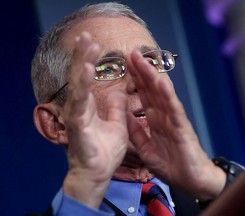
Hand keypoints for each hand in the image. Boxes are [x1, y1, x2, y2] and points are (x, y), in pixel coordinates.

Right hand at [62, 32, 128, 206]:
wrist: (97, 174)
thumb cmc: (104, 151)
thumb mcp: (118, 125)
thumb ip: (117, 107)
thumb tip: (119, 92)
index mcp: (89, 108)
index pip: (89, 80)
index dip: (91, 62)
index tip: (94, 44)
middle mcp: (80, 109)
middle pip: (81, 77)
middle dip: (84, 56)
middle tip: (86, 36)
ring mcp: (78, 116)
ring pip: (78, 85)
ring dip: (83, 63)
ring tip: (87, 44)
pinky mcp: (79, 126)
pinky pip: (81, 103)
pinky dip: (84, 86)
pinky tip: (88, 70)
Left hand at [126, 50, 225, 200]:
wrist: (191, 180)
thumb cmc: (171, 164)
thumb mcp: (145, 148)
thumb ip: (136, 132)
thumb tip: (124, 116)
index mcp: (155, 120)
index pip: (143, 95)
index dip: (134, 80)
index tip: (125, 65)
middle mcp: (164, 115)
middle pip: (151, 90)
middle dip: (140, 71)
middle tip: (131, 53)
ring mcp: (174, 119)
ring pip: (161, 94)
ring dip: (152, 76)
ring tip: (142, 59)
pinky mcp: (182, 127)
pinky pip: (174, 109)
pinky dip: (168, 95)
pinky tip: (162, 81)